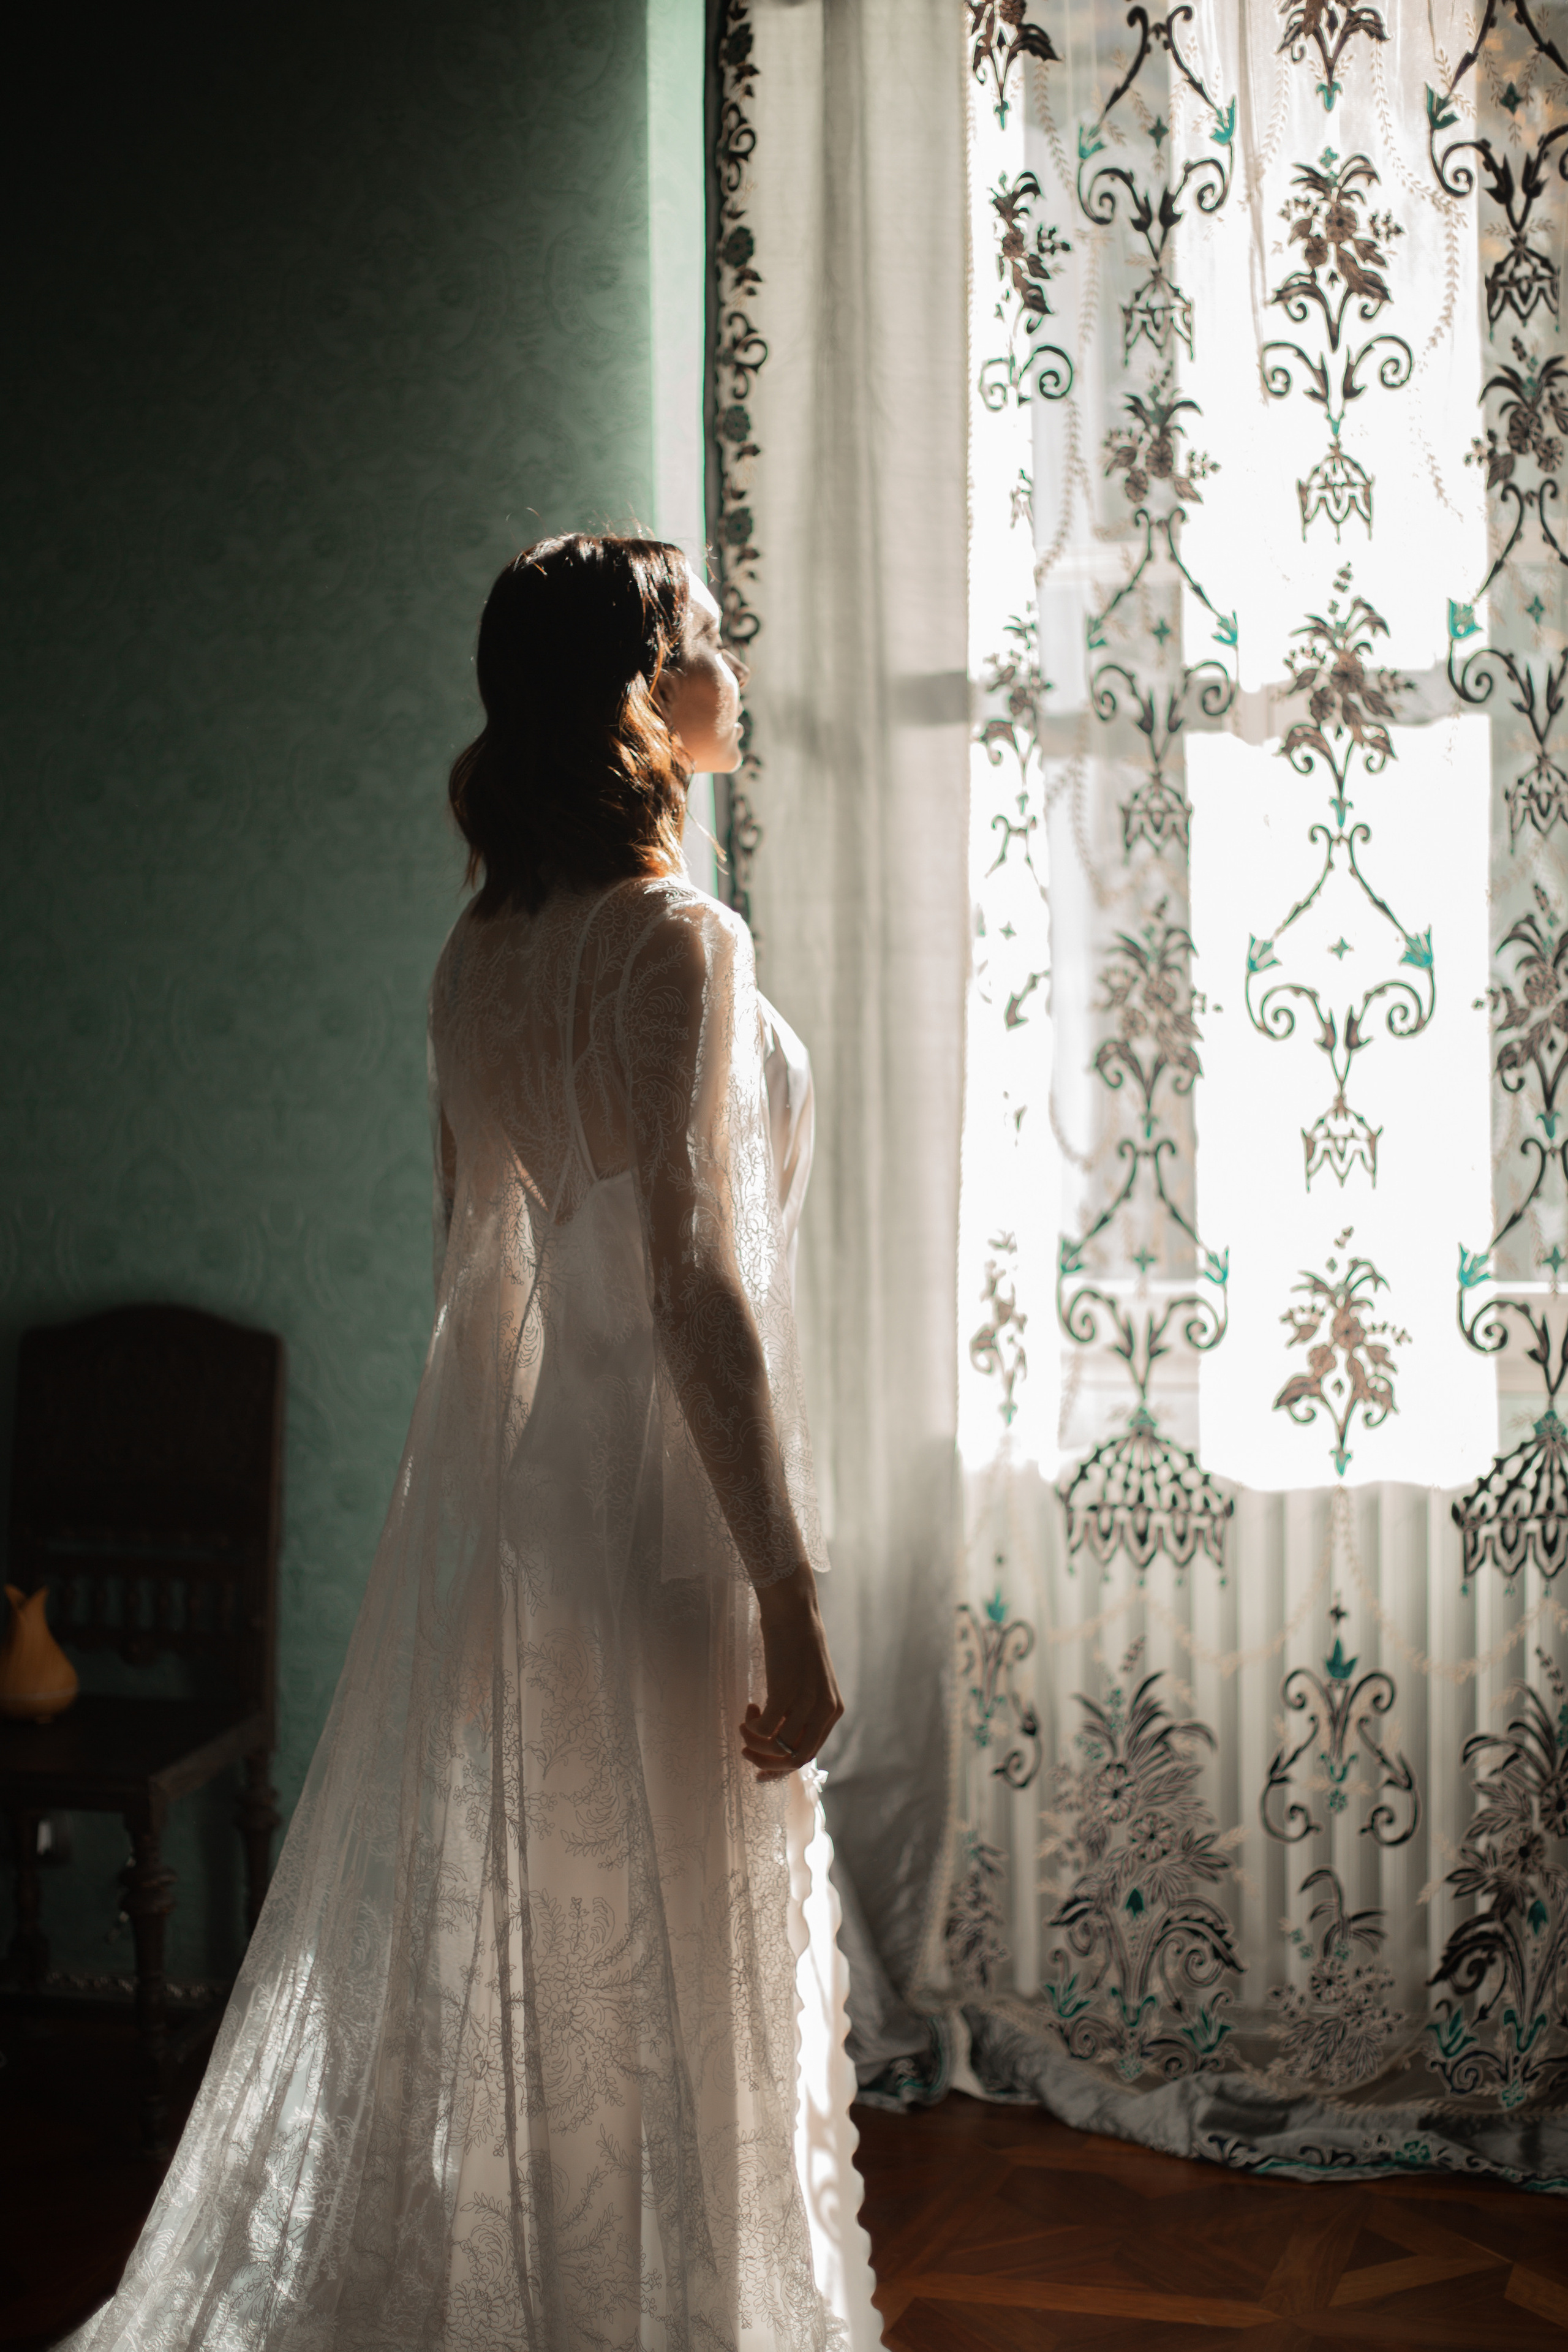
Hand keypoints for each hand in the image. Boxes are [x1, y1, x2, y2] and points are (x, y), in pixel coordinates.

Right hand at [740, 1566, 842, 1779]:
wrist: (792, 1612)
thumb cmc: (795, 1646)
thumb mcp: (807, 1684)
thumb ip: (801, 1712)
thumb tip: (779, 1741)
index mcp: (832, 1711)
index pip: (808, 1755)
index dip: (781, 1768)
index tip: (758, 1770)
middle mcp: (825, 1710)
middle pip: (795, 1758)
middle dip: (766, 1762)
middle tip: (745, 1751)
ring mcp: (807, 1702)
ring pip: (778, 1747)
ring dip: (754, 1742)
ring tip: (744, 1725)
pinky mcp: (786, 1692)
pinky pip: (765, 1729)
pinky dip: (751, 1728)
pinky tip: (748, 1709)